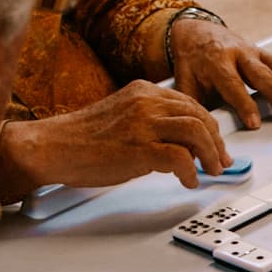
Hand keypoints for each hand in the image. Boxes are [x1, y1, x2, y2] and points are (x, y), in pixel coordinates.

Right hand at [0, 82, 227, 195]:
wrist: (52, 147)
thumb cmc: (82, 139)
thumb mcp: (123, 118)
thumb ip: (151, 123)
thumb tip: (181, 145)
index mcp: (144, 91)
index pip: (191, 104)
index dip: (209, 127)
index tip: (215, 146)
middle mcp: (147, 102)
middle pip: (200, 115)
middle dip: (216, 142)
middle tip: (220, 162)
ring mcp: (143, 124)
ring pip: (197, 131)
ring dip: (210, 155)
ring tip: (209, 171)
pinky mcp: (139, 148)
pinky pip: (180, 157)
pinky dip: (191, 171)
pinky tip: (187, 181)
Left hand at [169, 17, 271, 126]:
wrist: (195, 32)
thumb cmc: (192, 59)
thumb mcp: (184, 81)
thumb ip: (193, 106)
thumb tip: (199, 133)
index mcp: (216, 61)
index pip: (233, 85)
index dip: (245, 105)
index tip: (255, 123)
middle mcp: (239, 54)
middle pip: (264, 75)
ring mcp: (255, 52)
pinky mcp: (265, 54)